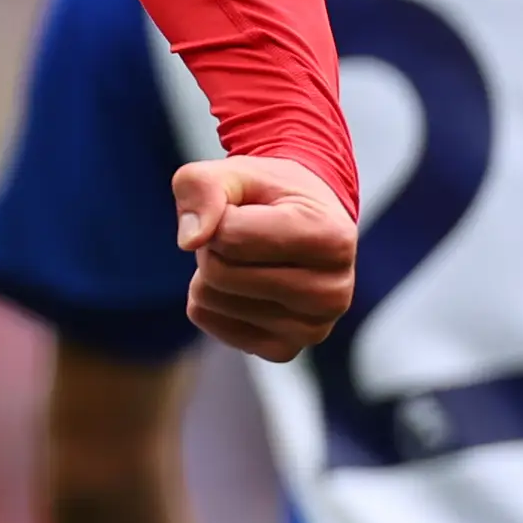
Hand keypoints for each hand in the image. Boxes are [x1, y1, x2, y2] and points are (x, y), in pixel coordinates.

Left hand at [172, 156, 354, 362]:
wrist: (303, 220)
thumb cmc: (268, 194)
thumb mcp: (235, 172)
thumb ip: (204, 187)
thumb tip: (190, 240)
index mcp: (331, 238)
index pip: (230, 236)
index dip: (219, 216)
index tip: (244, 209)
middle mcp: (332, 291)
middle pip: (220, 274)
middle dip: (213, 246)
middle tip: (241, 233)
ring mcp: (313, 329)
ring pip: (212, 300)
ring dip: (211, 271)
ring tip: (246, 257)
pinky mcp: (286, 350)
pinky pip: (211, 323)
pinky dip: (211, 299)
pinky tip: (242, 283)